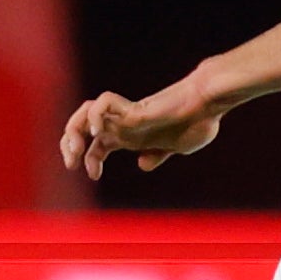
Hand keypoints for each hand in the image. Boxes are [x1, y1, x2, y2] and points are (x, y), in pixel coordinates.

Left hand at [60, 77, 223, 179]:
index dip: (89, 159)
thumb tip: (141, 165)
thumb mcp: (176, 147)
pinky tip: (97, 133)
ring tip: (77, 149)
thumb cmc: (199, 122)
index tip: (93, 176)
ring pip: (86, 112)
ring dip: (75, 130)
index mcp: (131, 136)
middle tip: (71, 164)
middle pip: (83, 128)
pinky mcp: (134, 108)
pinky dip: (95, 116)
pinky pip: (104, 103)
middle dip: (70, 144)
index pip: (97, 145)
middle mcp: (125, 125)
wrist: (211, 105)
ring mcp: (127, 116)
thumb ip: (157, 154)